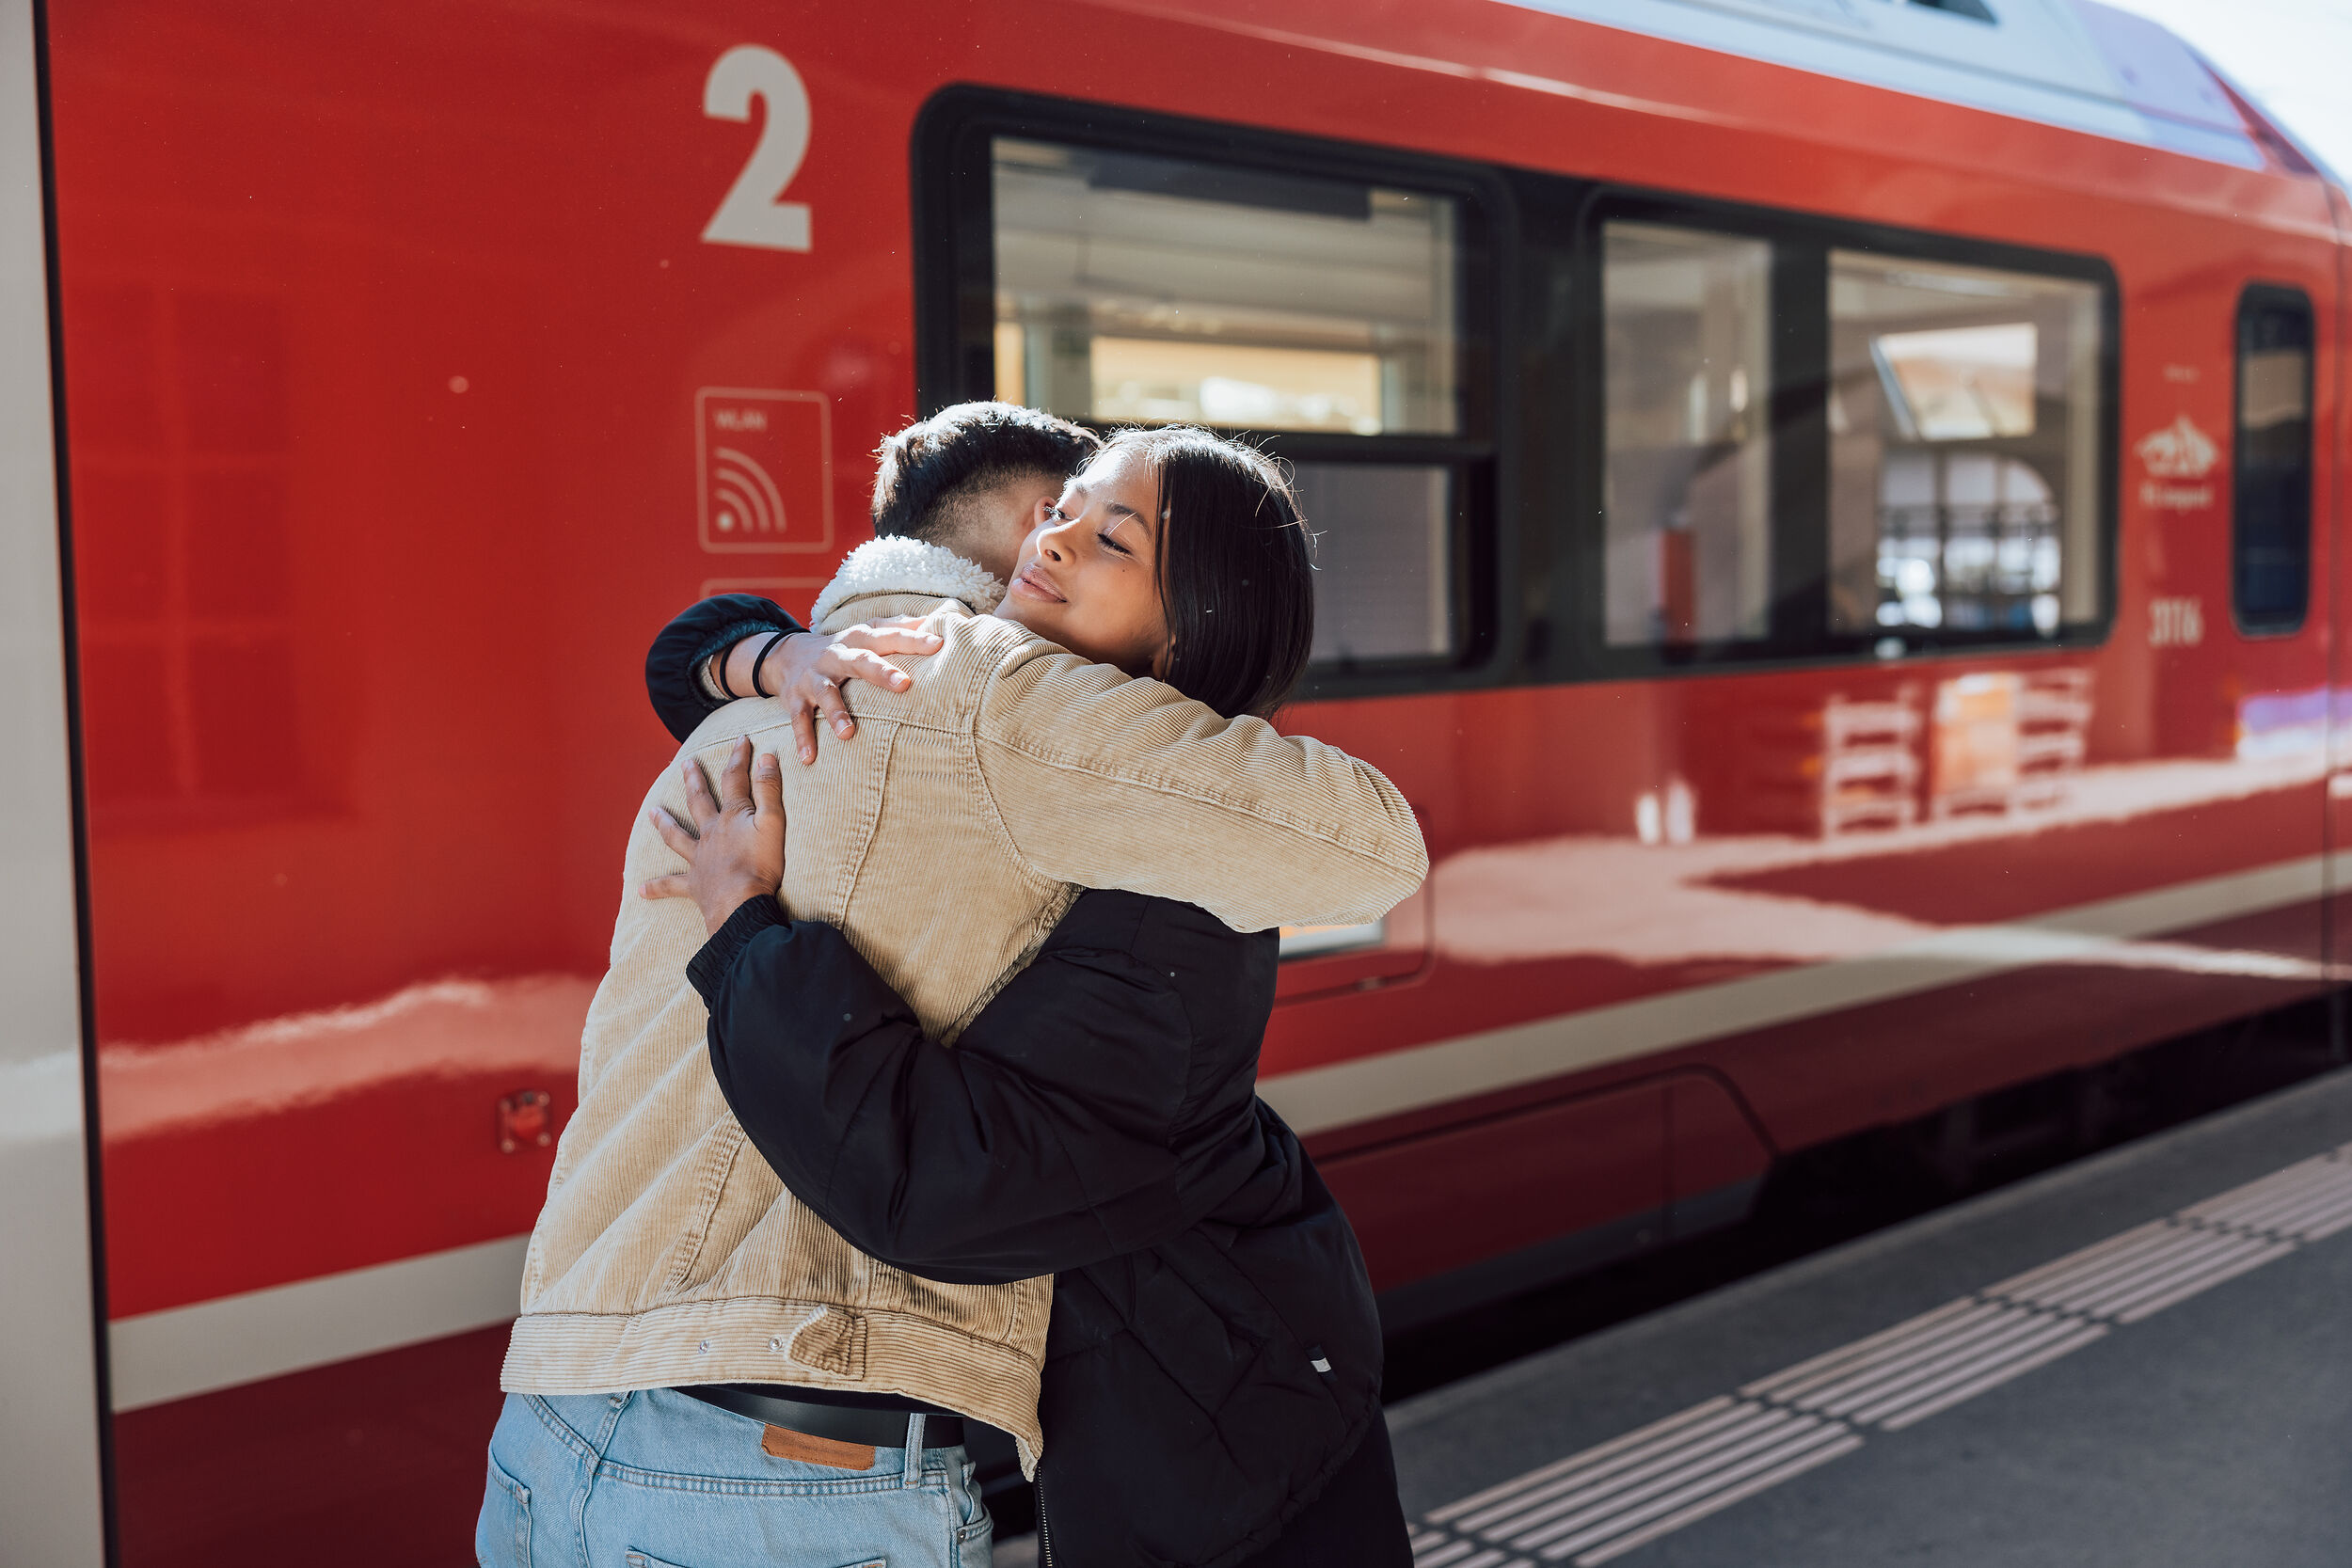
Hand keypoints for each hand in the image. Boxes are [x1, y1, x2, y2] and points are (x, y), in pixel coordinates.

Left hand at [641, 737, 785, 932]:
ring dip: (664, 823)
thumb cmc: (761, 865)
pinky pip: (671, 885)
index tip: (741, 739)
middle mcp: (710, 833)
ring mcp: (698, 858)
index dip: (739, 758)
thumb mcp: (773, 822)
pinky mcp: (694, 884)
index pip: (734, 780)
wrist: (740, 903)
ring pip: (676, 836)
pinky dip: (656, 887)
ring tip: (652, 812)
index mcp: (731, 817)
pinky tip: (640, 890)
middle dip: (694, 781)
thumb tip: (766, 757)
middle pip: (699, 802)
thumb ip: (769, 789)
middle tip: (684, 763)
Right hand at [719, 619, 943, 763]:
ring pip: (826, 693)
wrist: (785, 655)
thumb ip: (897, 627)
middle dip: (880, 671)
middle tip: (904, 684)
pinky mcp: (795, 698)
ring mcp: (815, 677)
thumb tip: (934, 621)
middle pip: (860, 661)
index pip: (890, 636)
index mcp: (860, 639)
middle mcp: (837, 655)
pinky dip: (803, 738)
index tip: (938, 645)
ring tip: (848, 733)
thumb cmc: (842, 648)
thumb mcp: (866, 632)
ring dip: (836, 712)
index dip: (913, 640)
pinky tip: (809, 758)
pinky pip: (799, 719)